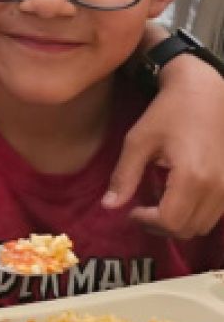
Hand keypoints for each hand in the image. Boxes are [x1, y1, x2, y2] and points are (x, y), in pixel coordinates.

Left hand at [106, 54, 223, 236]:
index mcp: (192, 177)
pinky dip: (194, 213)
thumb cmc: (168, 113)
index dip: (146, 222)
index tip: (132, 209)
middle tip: (141, 209)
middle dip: (159, 226)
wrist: (205, 92)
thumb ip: (124, 176)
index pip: (170, 222)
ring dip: (178, 222)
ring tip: (159, 201)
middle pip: (187, 230)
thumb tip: (108, 206)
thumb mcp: (138, 142)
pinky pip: (214, 214)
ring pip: (202, 226)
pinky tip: (178, 194)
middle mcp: (217, 187)